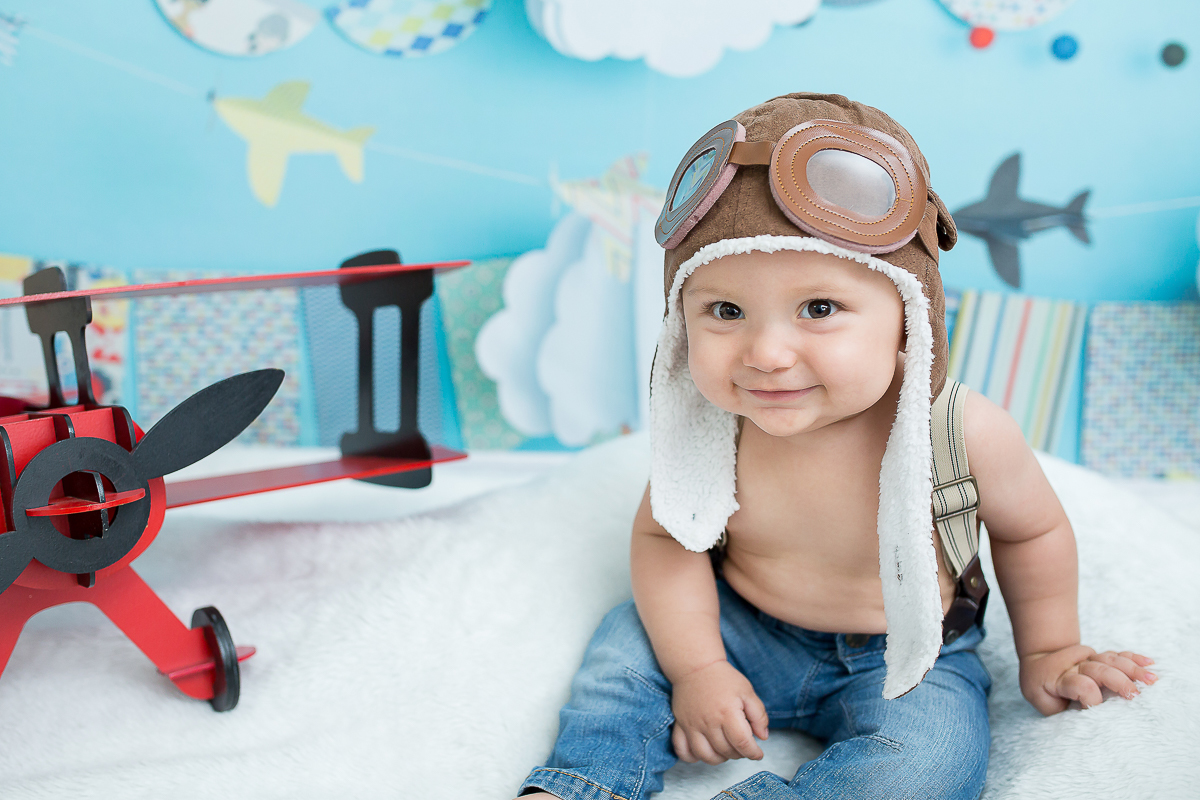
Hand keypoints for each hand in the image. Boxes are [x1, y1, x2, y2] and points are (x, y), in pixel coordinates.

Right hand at [669, 659, 768, 764]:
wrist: (695, 665)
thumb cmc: (723, 677)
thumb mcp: (747, 691)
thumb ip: (759, 715)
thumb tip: (763, 737)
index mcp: (727, 713)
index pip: (742, 743)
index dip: (753, 753)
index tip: (758, 753)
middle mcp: (709, 722)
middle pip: (726, 751)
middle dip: (739, 753)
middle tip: (743, 745)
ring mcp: (692, 725)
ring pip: (706, 756)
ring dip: (720, 758)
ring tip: (726, 750)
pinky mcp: (680, 725)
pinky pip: (682, 750)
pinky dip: (692, 757)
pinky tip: (703, 751)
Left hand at [1019, 644, 1156, 714]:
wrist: (1038, 665)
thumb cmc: (1044, 692)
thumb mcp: (1046, 705)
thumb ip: (1064, 712)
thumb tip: (1088, 723)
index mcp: (1060, 680)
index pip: (1079, 684)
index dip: (1091, 696)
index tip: (1099, 708)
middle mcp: (1075, 666)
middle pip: (1099, 669)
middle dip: (1119, 681)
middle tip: (1136, 695)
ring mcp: (1088, 659)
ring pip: (1111, 660)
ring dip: (1133, 669)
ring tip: (1152, 680)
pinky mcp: (1098, 656)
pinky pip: (1117, 655)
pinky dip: (1133, 658)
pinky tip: (1149, 663)